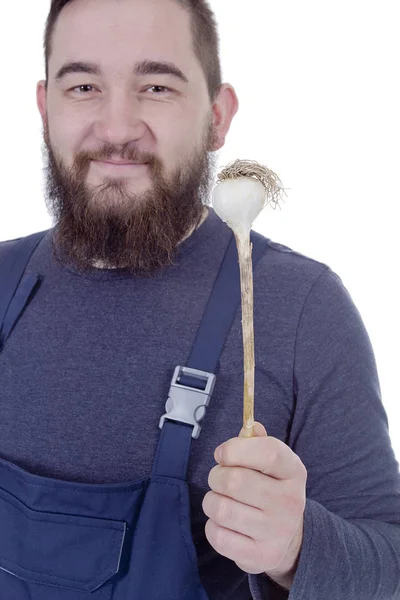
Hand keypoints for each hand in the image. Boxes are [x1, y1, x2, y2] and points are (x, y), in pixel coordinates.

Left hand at [202, 422, 306, 577]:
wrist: (290, 540)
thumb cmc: (272, 490)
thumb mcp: (274, 463)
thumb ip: (258, 441)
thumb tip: (249, 425)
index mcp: (294, 472)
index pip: (268, 452)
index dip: (236, 449)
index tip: (222, 453)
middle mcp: (290, 502)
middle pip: (235, 481)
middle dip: (216, 475)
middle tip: (219, 478)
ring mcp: (276, 532)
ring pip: (221, 508)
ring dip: (212, 500)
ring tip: (220, 500)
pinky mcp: (259, 556)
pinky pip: (218, 535)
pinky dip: (213, 526)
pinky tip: (224, 522)